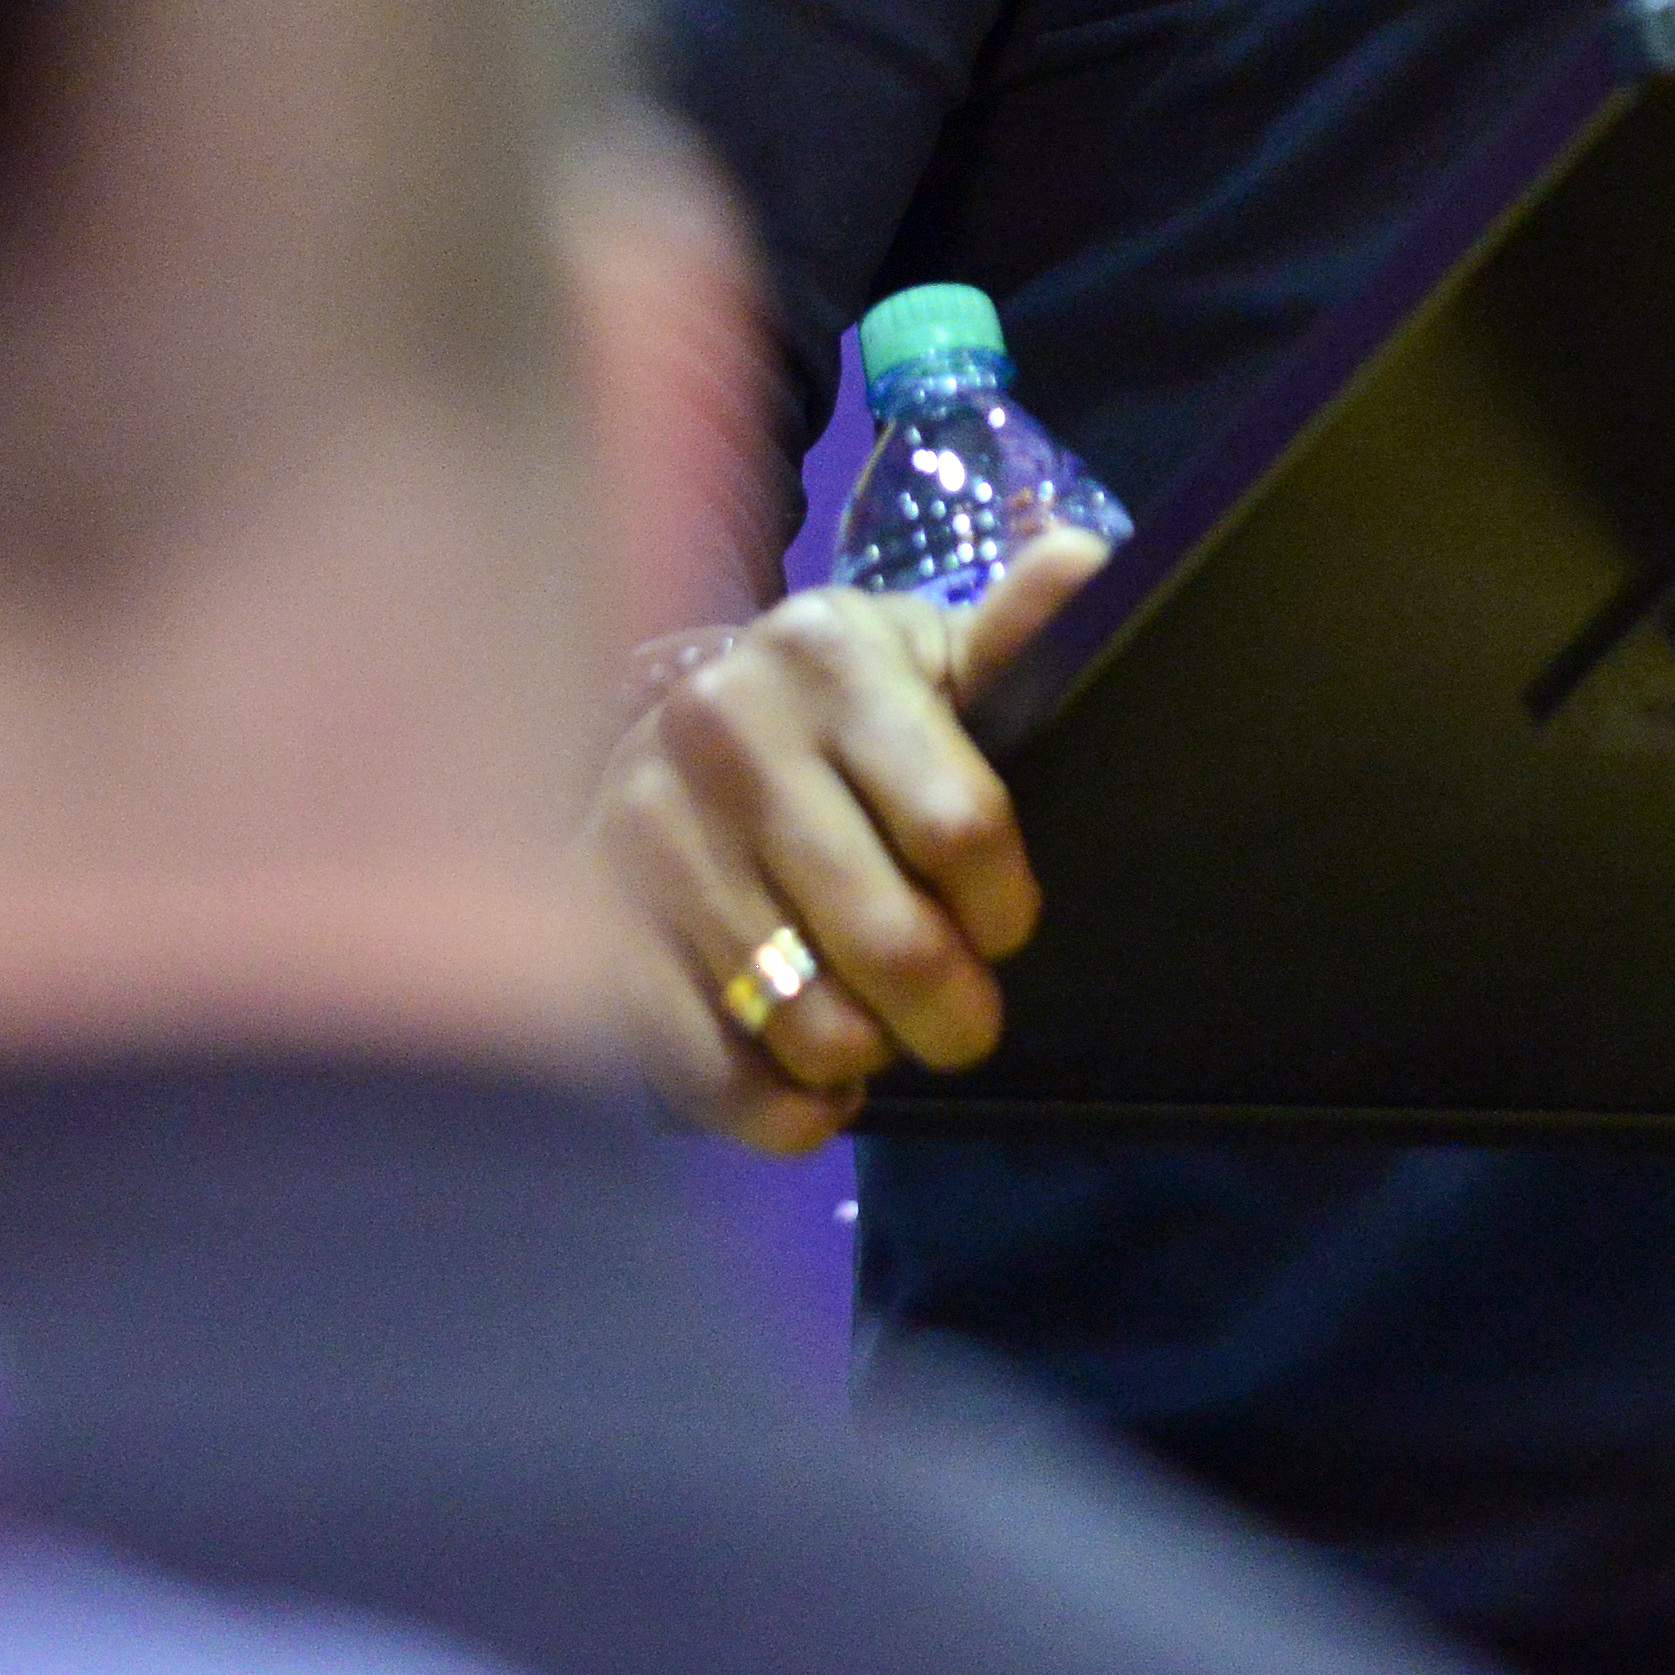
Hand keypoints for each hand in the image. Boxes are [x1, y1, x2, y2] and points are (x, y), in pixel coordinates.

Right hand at [594, 531, 1110, 1153]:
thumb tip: (1083, 563)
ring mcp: (644, 832)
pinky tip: (812, 1087)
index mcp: (826, 653)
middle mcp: (723, 731)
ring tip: (877, 1031)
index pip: (960, 826)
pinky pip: (708, 1071)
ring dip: (866, 1054)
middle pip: (889, 942)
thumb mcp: (928, 660)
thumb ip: (1013, 633)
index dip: (1006, 906)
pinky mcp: (591, 922)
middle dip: (955, 1011)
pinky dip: (782, 1111)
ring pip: (806, 1021)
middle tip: (964, 1023)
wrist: (673, 730)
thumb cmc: (844, 707)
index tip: (1007, 923)